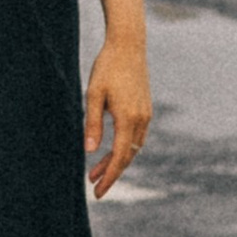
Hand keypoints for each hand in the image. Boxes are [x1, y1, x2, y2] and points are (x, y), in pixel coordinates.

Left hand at [83, 35, 149, 196]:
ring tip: (95, 171)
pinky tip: (111, 150)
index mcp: (128, 118)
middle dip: (111, 173)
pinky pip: (137, 136)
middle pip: (128, 156)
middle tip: (93, 186)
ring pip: (133, 147)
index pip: (120, 157)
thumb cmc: (107, 67)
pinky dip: (124, 148)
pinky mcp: (146, 109)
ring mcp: (146, 114)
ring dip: (116, 161)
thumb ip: (92, 123)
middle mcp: (141, 119)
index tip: (97, 191)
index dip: (109, 176)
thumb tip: (90, 151)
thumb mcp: (93, 95)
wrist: (128, 45)